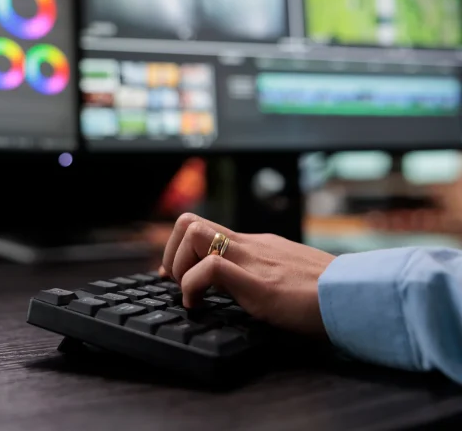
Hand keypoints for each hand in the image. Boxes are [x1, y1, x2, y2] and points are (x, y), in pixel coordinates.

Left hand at [162, 213, 335, 335]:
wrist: (355, 296)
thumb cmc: (325, 291)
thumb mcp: (287, 274)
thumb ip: (264, 272)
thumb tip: (241, 286)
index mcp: (257, 244)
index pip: (206, 227)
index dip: (181, 248)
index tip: (177, 275)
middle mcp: (250, 245)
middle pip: (190, 221)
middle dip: (172, 252)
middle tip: (176, 281)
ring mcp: (254, 259)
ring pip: (194, 233)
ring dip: (180, 265)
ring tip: (191, 294)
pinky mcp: (259, 283)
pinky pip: (212, 268)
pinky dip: (193, 286)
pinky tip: (200, 307)